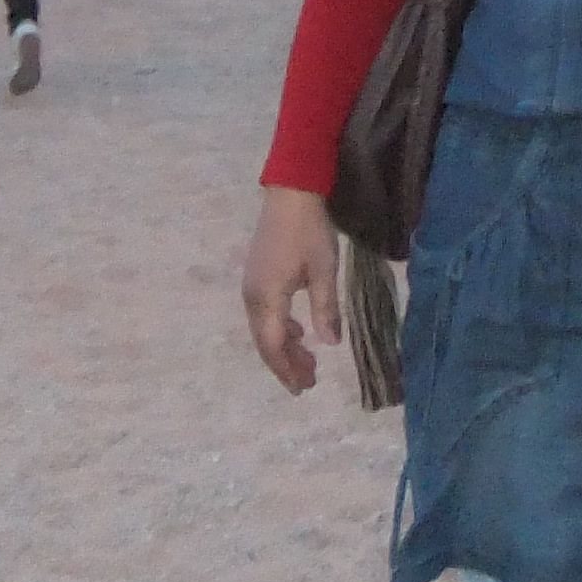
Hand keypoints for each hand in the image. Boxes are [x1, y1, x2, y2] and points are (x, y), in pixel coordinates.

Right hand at [242, 187, 341, 394]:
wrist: (291, 194)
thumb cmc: (310, 232)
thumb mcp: (324, 271)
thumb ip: (325, 309)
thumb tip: (330, 344)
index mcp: (266, 298)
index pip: (273, 345)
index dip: (287, 369)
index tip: (304, 388)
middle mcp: (252, 297)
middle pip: (265, 342)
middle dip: (286, 364)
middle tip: (310, 382)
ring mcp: (251, 287)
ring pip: (263, 329)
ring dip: (284, 347)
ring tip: (309, 362)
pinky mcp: (256, 277)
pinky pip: (264, 314)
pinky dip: (280, 329)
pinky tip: (297, 332)